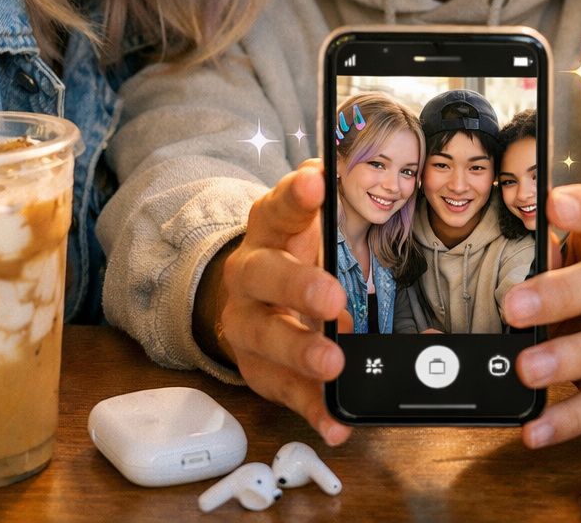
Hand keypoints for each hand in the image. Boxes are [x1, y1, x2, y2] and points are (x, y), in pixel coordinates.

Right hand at [213, 160, 350, 444]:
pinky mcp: (260, 371)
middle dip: (297, 287)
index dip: (295, 195)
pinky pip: (285, 393)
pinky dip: (312, 410)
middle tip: (333, 297)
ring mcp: (248, 328)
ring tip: (332, 361)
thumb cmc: (289, 256)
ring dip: (300, 352)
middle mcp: (250, 277)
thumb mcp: (303, 223)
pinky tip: (336, 422)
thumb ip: (319, 199)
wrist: (244, 302)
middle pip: (263, 277)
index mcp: (267, 232)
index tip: (315, 179)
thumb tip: (334, 159)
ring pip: (265, 340)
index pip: (277, 207)